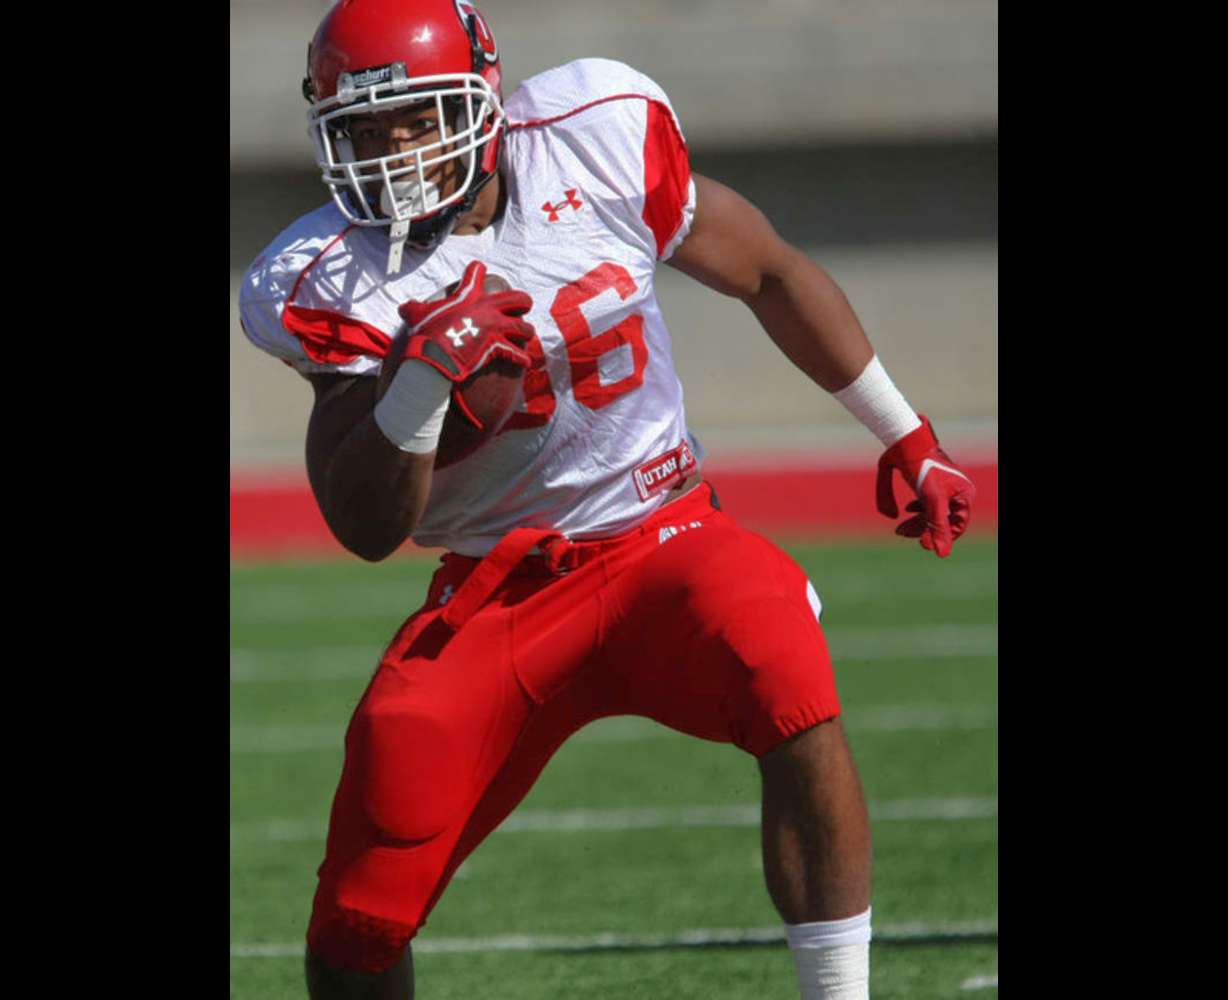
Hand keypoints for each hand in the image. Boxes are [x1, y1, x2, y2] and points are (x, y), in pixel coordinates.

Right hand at [397, 261, 534, 382]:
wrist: (434, 355)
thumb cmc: (425, 333)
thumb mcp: (416, 314)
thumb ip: (414, 308)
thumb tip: (404, 308)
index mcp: (468, 296)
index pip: (476, 273)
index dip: (478, 270)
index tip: (481, 270)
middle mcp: (487, 309)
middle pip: (517, 299)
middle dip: (523, 303)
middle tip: (522, 307)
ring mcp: (494, 328)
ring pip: (523, 327)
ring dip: (526, 331)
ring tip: (526, 335)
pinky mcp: (497, 347)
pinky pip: (516, 353)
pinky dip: (522, 358)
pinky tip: (525, 361)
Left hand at [875, 415, 974, 557]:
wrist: (904, 440)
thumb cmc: (922, 466)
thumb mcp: (931, 499)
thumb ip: (936, 526)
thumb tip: (939, 553)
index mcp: (963, 494)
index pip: (956, 526)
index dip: (940, 537)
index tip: (921, 543)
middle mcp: (956, 491)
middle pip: (942, 520)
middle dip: (922, 528)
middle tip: (901, 533)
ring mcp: (943, 486)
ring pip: (931, 512)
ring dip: (916, 522)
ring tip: (899, 529)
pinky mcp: (929, 482)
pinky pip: (926, 502)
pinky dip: (916, 510)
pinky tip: (905, 511)